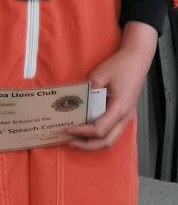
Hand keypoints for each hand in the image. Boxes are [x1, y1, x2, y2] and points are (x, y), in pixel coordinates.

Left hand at [66, 21, 157, 150]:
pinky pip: (111, 131)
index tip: (67, 129)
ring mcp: (126, 117)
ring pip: (110, 139)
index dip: (82, 132)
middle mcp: (125, 118)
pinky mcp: (123, 114)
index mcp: (119, 109)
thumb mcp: (99, 75)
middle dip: (86, 145)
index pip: (99, 130)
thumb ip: (88, 91)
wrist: (137, 60)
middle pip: (106, 141)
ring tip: (75, 138)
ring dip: (92, 142)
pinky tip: (85, 129)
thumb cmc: (120, 66)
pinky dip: (98, 135)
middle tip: (68, 141)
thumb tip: (76, 103)